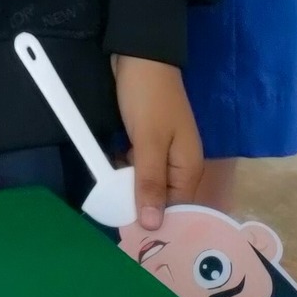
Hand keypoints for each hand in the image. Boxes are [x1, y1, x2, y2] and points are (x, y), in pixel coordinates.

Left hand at [113, 55, 203, 227]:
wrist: (139, 54)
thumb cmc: (148, 98)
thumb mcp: (148, 142)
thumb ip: (149, 183)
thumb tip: (154, 225)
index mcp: (188, 167)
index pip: (179, 210)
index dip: (160, 226)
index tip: (136, 241)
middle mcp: (179, 164)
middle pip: (163, 199)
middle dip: (141, 208)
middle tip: (115, 222)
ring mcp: (163, 151)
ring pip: (147, 183)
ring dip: (129, 189)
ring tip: (108, 203)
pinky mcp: (146, 140)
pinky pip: (137, 166)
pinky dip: (124, 170)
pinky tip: (108, 173)